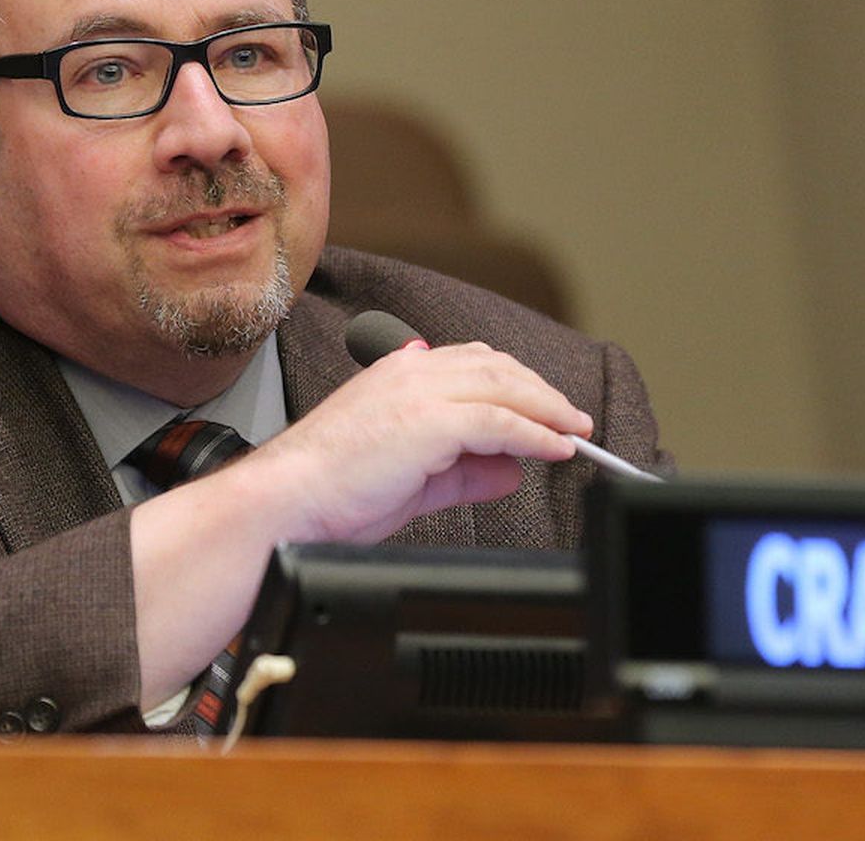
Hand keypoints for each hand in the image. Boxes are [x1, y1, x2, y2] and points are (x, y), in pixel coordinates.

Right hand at [248, 342, 592, 543]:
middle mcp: (412, 370)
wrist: (288, 502)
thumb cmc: (331, 492)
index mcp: (400, 373)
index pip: (474, 363)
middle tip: (573, 420)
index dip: (518, 383)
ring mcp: (420, 391)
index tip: (546, 409)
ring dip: (547, 410)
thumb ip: (465, 469)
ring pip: (505, 387)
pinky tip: (555, 449)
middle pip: (498, 367)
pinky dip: (535, 434)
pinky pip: (500, 421)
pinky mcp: (430, 421)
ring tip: (575, 432)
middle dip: (541, 393)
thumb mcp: (415, 477)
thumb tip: (511, 469)